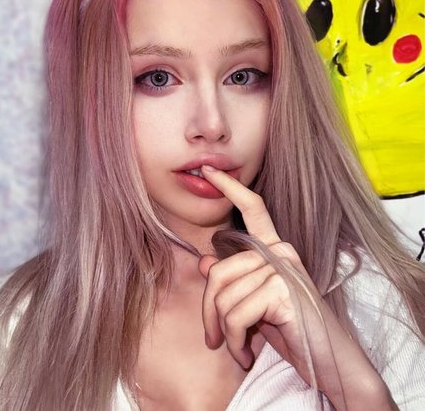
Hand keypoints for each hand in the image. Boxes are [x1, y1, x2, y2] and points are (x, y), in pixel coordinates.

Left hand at [198, 165, 395, 409]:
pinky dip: (235, 341)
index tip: (209, 170)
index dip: (230, 187)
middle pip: (219, 271)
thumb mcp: (254, 302)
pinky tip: (245, 352)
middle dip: (208, 311)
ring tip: (238, 347)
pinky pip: (236, 315)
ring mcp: (284, 267)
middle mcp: (281, 251)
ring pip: (224, 297)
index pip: (253, 208)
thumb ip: (232, 280)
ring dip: (225, 333)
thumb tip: (206, 260)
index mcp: (275, 248)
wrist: (329, 363)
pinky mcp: (284, 289)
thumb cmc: (291, 330)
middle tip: (215, 338)